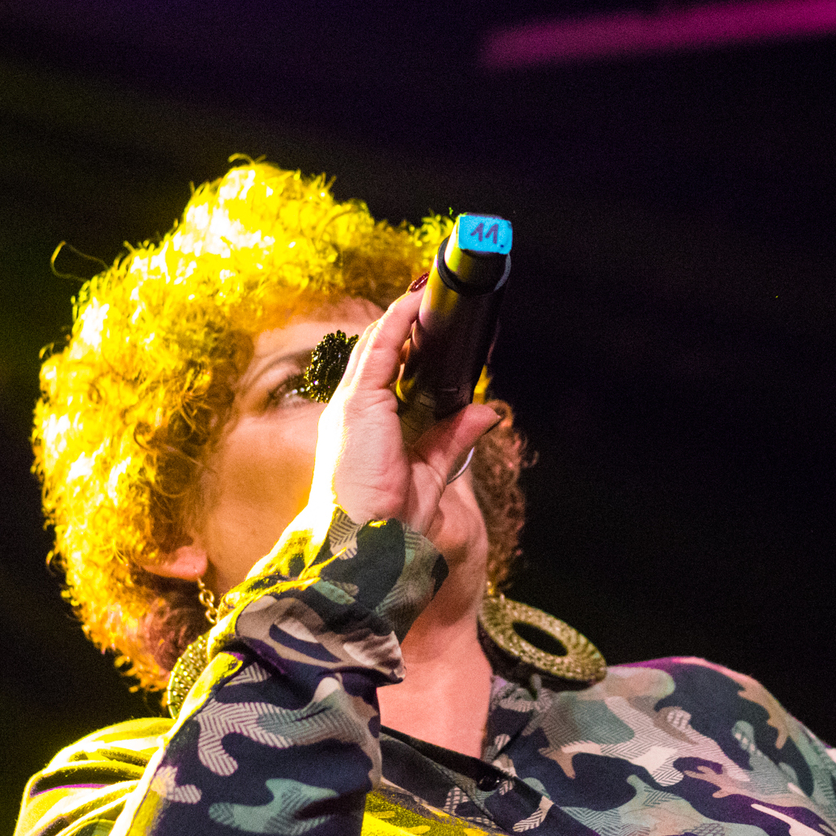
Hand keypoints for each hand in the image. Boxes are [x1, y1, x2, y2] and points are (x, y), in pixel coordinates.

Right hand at [306, 285, 498, 536]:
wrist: (364, 544)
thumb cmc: (387, 520)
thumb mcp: (430, 472)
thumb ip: (452, 437)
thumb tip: (485, 410)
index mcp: (361, 428)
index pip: (380, 374)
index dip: (402, 347)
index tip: (427, 329)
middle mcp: (350, 411)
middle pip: (375, 353)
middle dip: (401, 325)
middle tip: (428, 298)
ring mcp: (351, 404)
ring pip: (375, 345)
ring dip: (400, 316)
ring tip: (425, 291)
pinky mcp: (359, 402)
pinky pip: (380, 349)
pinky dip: (397, 322)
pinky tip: (416, 303)